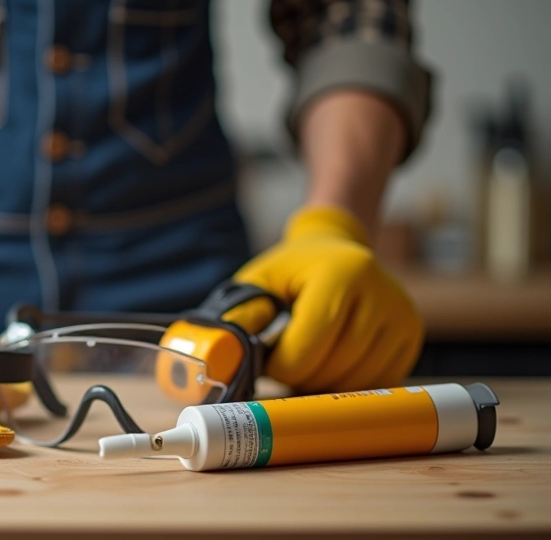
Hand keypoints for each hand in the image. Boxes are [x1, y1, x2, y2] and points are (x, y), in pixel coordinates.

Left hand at [226, 206, 422, 392]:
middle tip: (284, 366)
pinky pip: (378, 383)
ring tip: (306, 366)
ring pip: (358, 381)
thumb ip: (243, 314)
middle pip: (335, 366)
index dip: (283, 365)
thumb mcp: (261, 280)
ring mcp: (402, 316)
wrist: (338, 249)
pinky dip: (349, 386)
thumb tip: (223, 352)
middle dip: (301, 377)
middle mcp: (380, 294)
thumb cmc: (293, 270)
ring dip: (324, 386)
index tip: (270, 362)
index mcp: (341, 275)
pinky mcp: (411, 337)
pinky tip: (330, 368)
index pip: (311, 344)